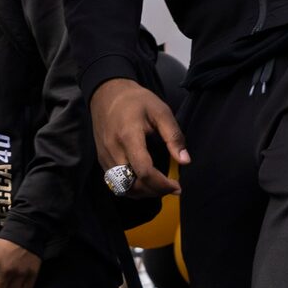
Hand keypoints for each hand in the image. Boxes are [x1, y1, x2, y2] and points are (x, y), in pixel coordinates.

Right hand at [91, 78, 188, 196]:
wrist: (107, 94)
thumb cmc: (136, 101)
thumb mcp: (160, 111)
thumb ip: (173, 136)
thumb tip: (185, 161)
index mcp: (129, 136)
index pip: (144, 171)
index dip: (161, 184)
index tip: (177, 186)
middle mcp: (113, 150)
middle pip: (133, 184)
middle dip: (155, 191)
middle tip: (172, 188)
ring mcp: (105, 157)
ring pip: (123, 188)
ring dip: (143, 193)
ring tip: (160, 187)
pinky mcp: (102, 160)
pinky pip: (116, 183)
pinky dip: (132, 188)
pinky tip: (146, 182)